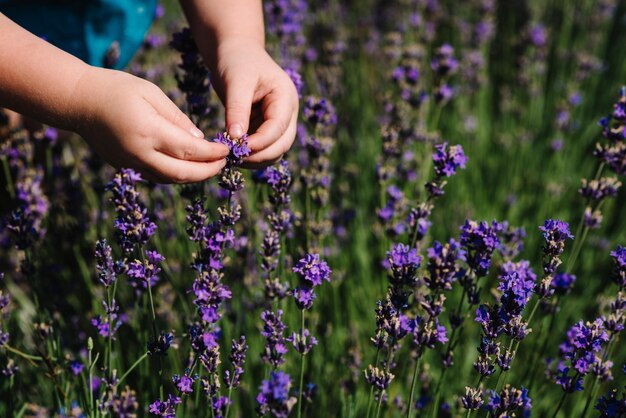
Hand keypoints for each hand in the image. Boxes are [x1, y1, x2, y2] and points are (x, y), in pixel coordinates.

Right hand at [72, 66, 228, 182]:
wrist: (76, 101)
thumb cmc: (116, 88)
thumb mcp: (151, 93)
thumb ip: (177, 118)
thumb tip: (199, 139)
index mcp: (148, 131)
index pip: (189, 150)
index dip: (212, 153)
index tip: (227, 150)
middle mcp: (139, 153)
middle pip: (182, 173)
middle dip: (207, 171)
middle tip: (224, 165)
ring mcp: (129, 163)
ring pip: (168, 179)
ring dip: (192, 177)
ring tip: (210, 168)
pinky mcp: (123, 166)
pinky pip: (155, 176)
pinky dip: (174, 175)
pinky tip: (187, 167)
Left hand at [209, 40, 298, 166]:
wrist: (236, 53)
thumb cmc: (237, 61)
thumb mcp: (235, 82)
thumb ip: (237, 109)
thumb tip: (236, 138)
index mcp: (286, 97)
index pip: (278, 128)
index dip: (260, 142)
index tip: (237, 148)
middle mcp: (288, 113)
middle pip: (282, 144)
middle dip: (259, 155)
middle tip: (233, 158)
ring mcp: (280, 123)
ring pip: (274, 151)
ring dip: (255, 159)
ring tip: (231, 157)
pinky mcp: (267, 129)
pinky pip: (263, 149)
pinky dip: (250, 155)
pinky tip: (232, 152)